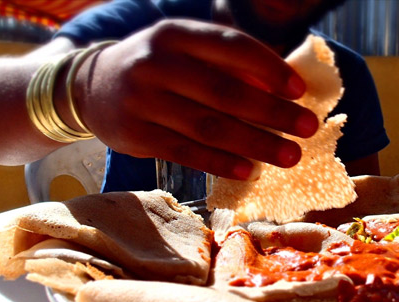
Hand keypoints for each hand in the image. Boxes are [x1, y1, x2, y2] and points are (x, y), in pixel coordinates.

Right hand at [72, 19, 318, 179]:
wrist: (90, 87)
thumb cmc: (159, 69)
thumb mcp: (185, 52)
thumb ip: (228, 65)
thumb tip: (284, 91)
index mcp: (176, 34)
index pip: (231, 46)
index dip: (269, 68)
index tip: (300, 90)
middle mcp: (156, 63)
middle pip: (225, 92)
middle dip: (273, 112)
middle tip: (307, 129)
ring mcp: (142, 100)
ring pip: (208, 126)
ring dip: (255, 143)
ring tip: (289, 156)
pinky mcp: (134, 135)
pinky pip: (185, 152)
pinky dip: (220, 162)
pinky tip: (249, 170)